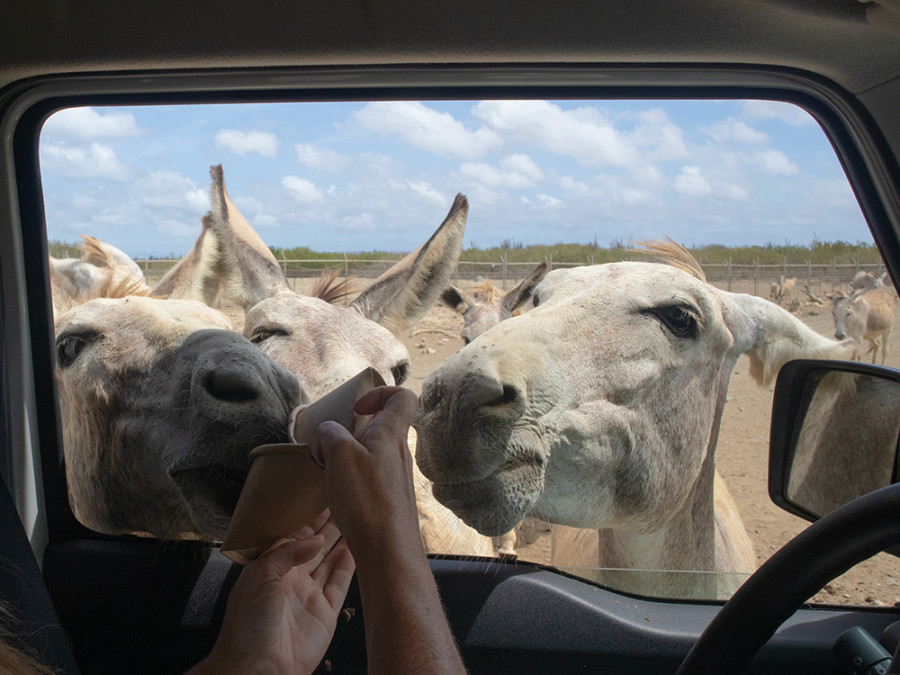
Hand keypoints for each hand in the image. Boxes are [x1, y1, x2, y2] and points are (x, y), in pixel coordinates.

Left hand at [189, 509, 355, 674]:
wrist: (256, 668)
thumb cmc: (247, 624)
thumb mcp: (261, 576)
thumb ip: (289, 552)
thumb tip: (316, 539)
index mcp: (272, 568)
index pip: (294, 537)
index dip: (310, 519)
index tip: (324, 498)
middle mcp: (292, 579)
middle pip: (315, 546)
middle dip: (329, 526)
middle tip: (346, 503)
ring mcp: (310, 595)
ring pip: (330, 562)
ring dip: (342, 542)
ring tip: (357, 521)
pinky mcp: (327, 613)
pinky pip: (340, 584)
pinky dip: (350, 566)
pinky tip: (356, 549)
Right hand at [314, 386, 420, 563]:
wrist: (388, 551)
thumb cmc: (366, 499)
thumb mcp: (339, 455)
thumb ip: (330, 434)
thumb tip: (328, 434)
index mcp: (392, 434)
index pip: (403, 396)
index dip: (381, 392)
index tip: (356, 408)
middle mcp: (400, 453)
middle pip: (383, 427)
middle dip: (353, 431)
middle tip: (332, 445)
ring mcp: (397, 477)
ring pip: (374, 454)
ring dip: (350, 457)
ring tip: (330, 472)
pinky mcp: (390, 499)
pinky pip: (371, 477)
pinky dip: (353, 478)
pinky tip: (338, 494)